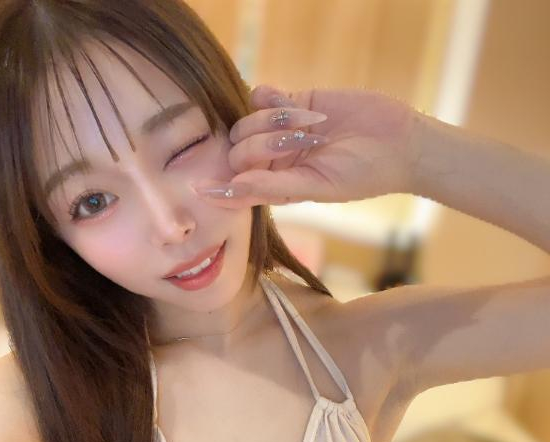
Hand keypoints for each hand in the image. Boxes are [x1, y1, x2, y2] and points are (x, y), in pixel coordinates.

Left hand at [193, 84, 419, 207]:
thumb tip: (235, 187)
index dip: (219, 189)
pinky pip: (261, 96)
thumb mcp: (319, 187)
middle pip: (238, 150)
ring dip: (272, 120)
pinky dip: (271, 97)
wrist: (399, 142)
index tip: (198, 190)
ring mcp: (280, 131)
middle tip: (299, 142)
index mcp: (277, 188)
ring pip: (247, 121)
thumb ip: (275, 187)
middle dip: (261, 145)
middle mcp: (273, 162)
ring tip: (311, 126)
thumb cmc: (362, 175)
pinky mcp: (292, 102)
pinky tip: (293, 102)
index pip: (237, 188)